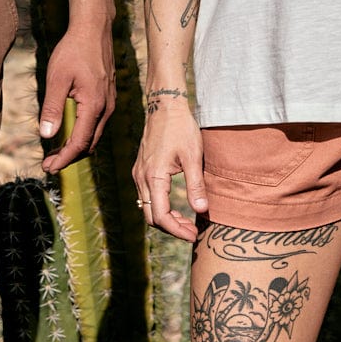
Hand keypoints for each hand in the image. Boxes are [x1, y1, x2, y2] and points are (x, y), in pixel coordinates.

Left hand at [38, 19, 114, 172]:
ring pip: (94, 135)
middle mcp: (106, 107)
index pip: (80, 143)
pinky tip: (69, 131)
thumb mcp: (57, 78)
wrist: (93, 29)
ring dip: (76, 147)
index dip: (64, 159)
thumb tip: (46, 135)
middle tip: (49, 164)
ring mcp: (109, 102)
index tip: (48, 168)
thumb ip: (52, 107)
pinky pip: (97, 123)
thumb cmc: (73, 50)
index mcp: (94, 105)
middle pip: (90, 144)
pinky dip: (83, 134)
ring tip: (55, 152)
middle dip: (69, 157)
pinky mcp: (108, 96)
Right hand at [133, 99, 207, 241]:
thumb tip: (201, 211)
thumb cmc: (181, 128)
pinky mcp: (141, 169)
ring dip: (166, 218)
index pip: (161, 216)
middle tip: (192, 231)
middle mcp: (141, 177)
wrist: (165, 105)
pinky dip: (160, 206)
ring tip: (187, 222)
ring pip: (148, 207)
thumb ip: (196, 185)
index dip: (177, 230)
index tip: (193, 235)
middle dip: (171, 228)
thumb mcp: (193, 156)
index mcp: (153, 176)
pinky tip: (176, 207)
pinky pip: (147, 196)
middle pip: (151, 216)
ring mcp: (139, 173)